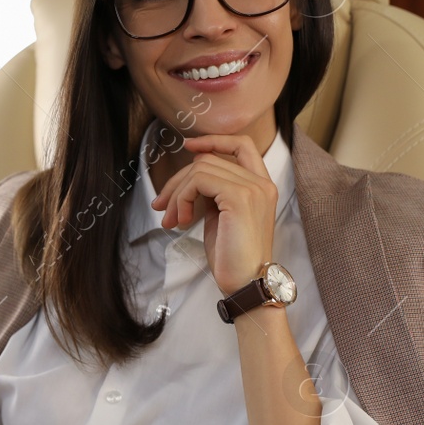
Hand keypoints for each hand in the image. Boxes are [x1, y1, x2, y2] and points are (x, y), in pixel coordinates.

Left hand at [152, 134, 278, 292]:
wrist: (246, 284)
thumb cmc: (232, 257)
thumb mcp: (221, 216)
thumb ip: (213, 192)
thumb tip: (188, 178)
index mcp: (261, 186)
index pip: (241, 145)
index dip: (213, 140)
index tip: (188, 147)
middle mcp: (261, 183)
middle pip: (209, 159)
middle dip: (178, 181)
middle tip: (162, 206)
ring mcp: (253, 188)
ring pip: (200, 168)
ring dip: (177, 193)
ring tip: (171, 219)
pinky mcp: (239, 197)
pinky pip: (199, 180)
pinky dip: (182, 197)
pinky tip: (181, 220)